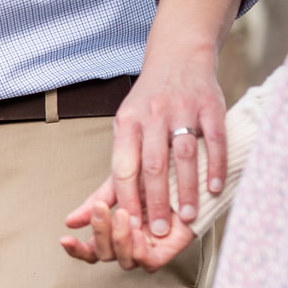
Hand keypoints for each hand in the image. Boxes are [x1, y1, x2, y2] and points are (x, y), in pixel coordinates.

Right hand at [61, 181, 195, 270]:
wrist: (188, 167)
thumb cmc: (157, 174)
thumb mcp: (120, 184)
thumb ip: (95, 204)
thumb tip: (69, 221)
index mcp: (115, 231)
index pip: (91, 250)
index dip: (77, 249)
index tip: (65, 238)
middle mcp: (130, 242)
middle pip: (105, 255)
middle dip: (100, 233)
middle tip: (101, 210)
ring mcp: (148, 248)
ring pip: (124, 261)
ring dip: (119, 239)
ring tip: (123, 214)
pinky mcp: (168, 251)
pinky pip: (148, 263)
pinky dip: (138, 250)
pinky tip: (137, 232)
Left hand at [109, 0, 243, 239]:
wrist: (179, 56)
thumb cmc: (148, 105)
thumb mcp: (123, 134)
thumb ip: (107, 182)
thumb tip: (72, 221)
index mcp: (126, 124)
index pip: (123, 168)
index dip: (127, 200)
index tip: (132, 228)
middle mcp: (152, 116)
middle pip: (152, 166)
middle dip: (155, 201)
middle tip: (161, 231)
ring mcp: (182, 109)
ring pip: (184, 155)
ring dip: (186, 189)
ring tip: (188, 217)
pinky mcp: (210, 105)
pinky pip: (214, 139)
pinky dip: (214, 165)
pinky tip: (215, 189)